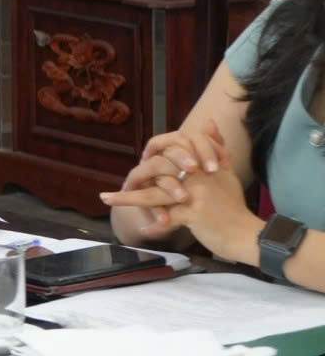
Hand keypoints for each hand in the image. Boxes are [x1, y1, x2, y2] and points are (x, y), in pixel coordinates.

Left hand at [101, 120, 246, 253]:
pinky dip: (156, 225)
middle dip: (135, 176)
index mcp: (201, 163)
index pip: (171, 147)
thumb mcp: (226, 172)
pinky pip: (167, 218)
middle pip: (157, 168)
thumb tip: (208, 122)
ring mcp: (194, 195)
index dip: (153, 151)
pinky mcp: (193, 215)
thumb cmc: (232, 203)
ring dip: (128, 198)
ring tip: (107, 198)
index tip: (142, 158)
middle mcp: (196, 176)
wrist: (247, 233)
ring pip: (155, 194)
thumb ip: (215, 146)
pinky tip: (144, 228)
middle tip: (119, 185)